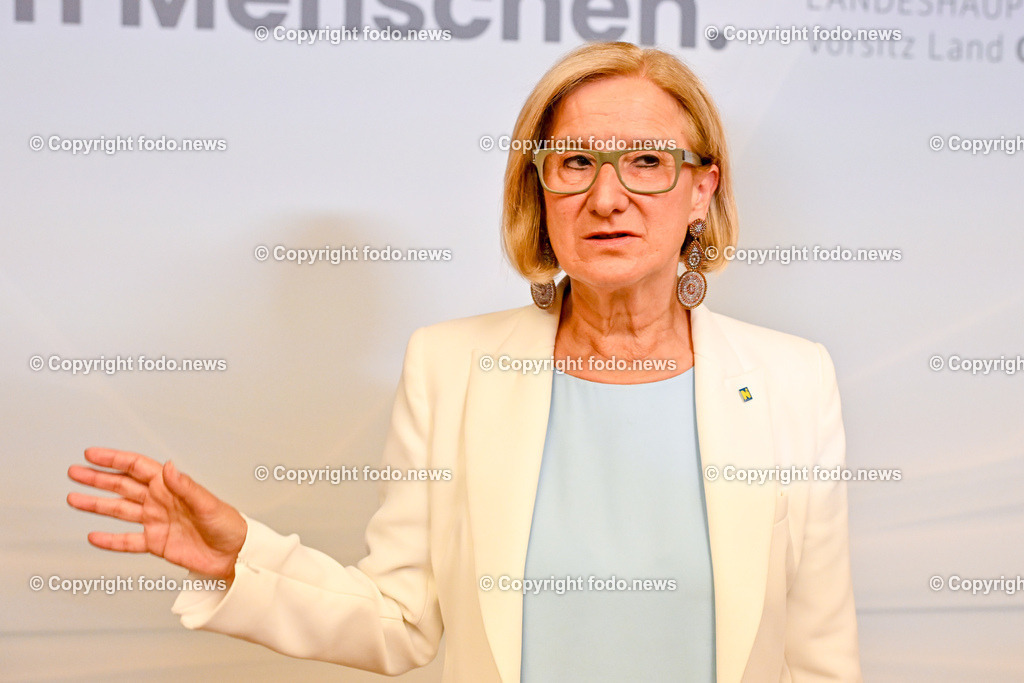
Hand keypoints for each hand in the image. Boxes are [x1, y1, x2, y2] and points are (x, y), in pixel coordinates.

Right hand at [67, 447, 246, 580]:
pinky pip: (128, 541)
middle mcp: (160, 501)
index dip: (114, 460)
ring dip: (97, 505)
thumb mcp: (208, 503)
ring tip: (74, 499)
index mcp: (171, 487)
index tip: (92, 455)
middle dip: (98, 478)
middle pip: (122, 486)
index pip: (137, 468)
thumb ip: (185, 486)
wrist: (235, 555)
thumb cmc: (229, 525)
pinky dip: (110, 540)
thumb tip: (168, 467)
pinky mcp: (156, 543)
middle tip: (75, 472)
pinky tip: (94, 535)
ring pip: (119, 510)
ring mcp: (156, 522)